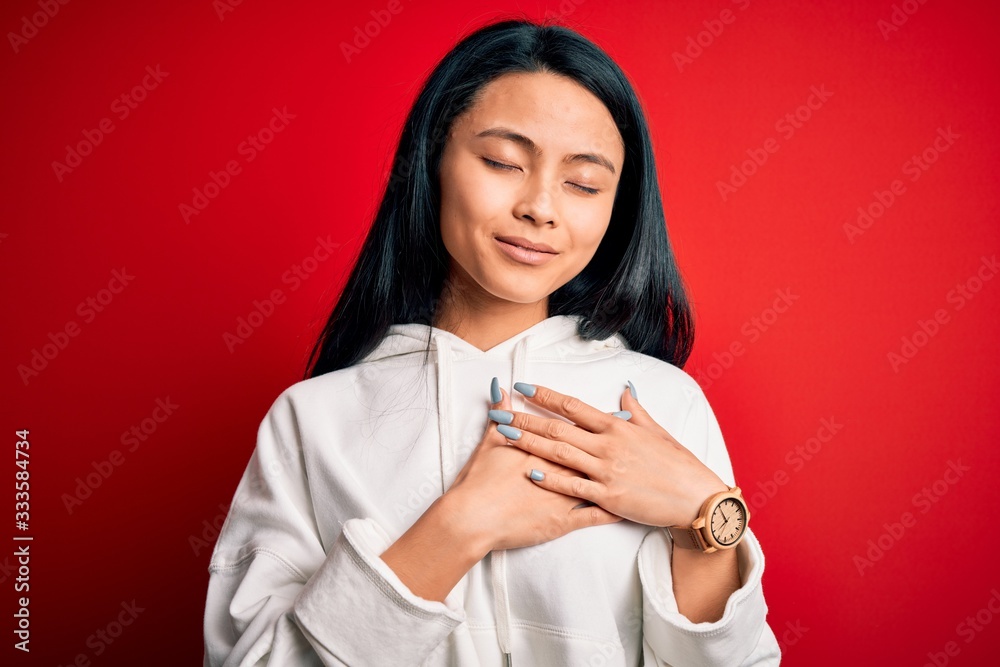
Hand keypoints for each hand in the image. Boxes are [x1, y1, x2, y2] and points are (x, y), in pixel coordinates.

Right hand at [443, 379, 622, 554]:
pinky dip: (613, 512)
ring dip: (619, 477)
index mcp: (545, 449)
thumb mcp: (489, 444)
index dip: (602, 425)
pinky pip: (594, 517)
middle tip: (638, 440)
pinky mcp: (563, 522)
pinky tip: (627, 509)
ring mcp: (564, 497)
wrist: (473, 518)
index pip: (578, 432)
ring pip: (600, 483)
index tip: (620, 418)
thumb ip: (499, 416)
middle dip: (618, 447)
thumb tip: (500, 391)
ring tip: (639, 469)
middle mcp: (560, 470)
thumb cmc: (479, 483)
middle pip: (594, 454)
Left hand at [492, 381, 728, 527]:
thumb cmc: (678, 465)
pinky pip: (572, 486)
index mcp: (618, 427)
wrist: (696, 498)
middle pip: (558, 428)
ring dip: (529, 444)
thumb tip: (626, 389)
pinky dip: (550, 478)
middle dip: (525, 419)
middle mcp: (608, 445)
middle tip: (499, 412)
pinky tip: (530, 471)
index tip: (523, 388)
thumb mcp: (657, 432)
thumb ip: (636, 411)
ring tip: (505, 436)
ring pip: (559, 454)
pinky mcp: (608, 496)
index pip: (573, 406)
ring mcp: (606, 471)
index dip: (545, 396)